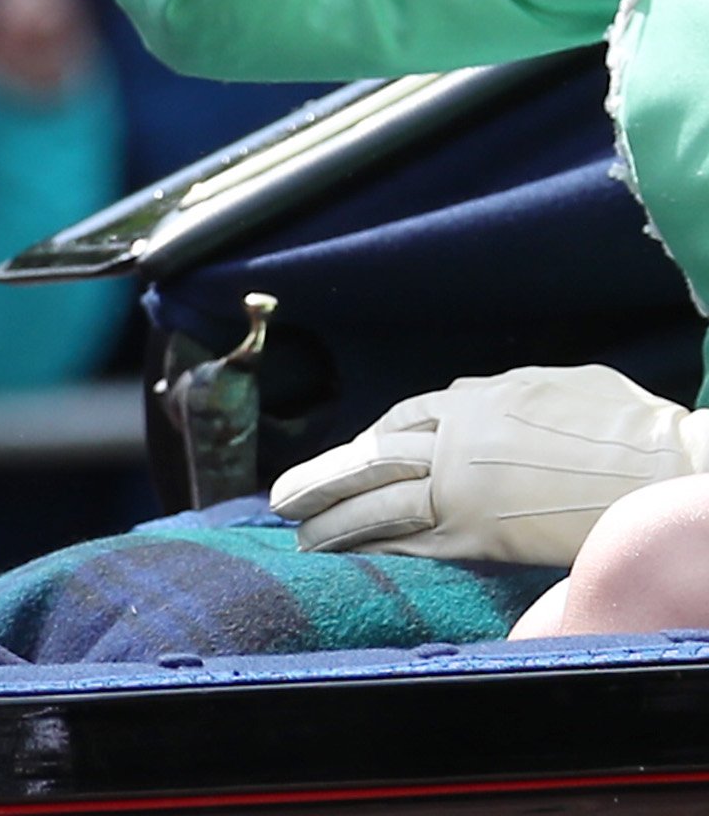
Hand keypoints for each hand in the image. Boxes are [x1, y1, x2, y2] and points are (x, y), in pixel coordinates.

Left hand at [272, 366, 708, 564]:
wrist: (661, 467)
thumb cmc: (626, 422)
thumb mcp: (553, 384)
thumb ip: (504, 396)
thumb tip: (478, 399)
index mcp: (472, 399)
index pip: (402, 419)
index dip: (370, 442)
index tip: (351, 458)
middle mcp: (454, 441)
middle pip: (371, 460)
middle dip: (324, 479)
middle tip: (282, 496)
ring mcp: (463, 488)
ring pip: (379, 505)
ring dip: (334, 521)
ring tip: (299, 533)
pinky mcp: (481, 535)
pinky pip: (413, 544)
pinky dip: (376, 550)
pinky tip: (345, 559)